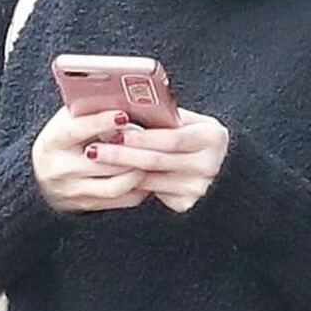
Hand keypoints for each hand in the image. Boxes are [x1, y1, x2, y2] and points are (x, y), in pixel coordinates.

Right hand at [31, 105, 150, 213]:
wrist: (40, 177)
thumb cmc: (62, 140)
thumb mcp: (66, 121)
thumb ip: (88, 111)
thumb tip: (122, 97)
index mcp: (54, 140)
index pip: (78, 130)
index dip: (101, 121)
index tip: (123, 114)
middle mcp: (62, 168)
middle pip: (104, 162)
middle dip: (131, 151)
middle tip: (153, 140)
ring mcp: (75, 191)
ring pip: (117, 185)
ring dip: (139, 170)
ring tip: (152, 157)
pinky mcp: (88, 205)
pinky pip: (123, 200)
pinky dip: (140, 187)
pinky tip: (148, 174)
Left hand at [84, 109, 229, 213]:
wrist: (215, 164)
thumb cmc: (191, 134)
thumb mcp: (186, 120)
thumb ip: (165, 115)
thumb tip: (124, 107)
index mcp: (212, 137)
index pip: (171, 138)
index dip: (141, 137)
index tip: (114, 132)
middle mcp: (210, 165)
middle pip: (157, 161)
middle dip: (122, 155)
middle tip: (94, 150)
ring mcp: (199, 188)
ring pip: (150, 179)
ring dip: (120, 170)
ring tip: (97, 160)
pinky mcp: (187, 203)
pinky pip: (152, 192)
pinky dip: (131, 183)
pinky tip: (112, 176)